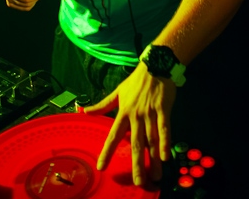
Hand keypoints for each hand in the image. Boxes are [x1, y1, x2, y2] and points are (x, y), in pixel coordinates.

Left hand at [84, 63, 175, 185]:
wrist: (155, 66)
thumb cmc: (136, 81)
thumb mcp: (117, 92)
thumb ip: (102, 105)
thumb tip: (84, 111)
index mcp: (123, 113)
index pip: (113, 136)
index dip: (107, 151)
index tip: (102, 167)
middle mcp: (136, 116)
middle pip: (135, 144)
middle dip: (136, 164)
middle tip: (138, 182)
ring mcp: (150, 113)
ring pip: (151, 140)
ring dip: (153, 159)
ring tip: (155, 176)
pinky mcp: (164, 110)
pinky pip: (165, 128)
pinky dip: (165, 142)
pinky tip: (165, 156)